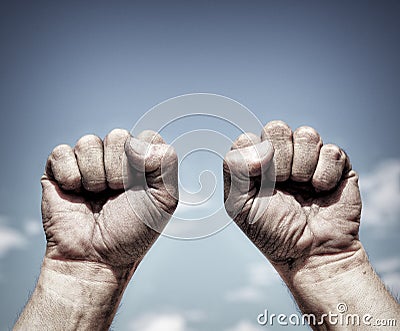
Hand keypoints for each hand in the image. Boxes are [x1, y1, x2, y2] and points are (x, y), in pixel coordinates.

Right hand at [42, 129, 177, 268]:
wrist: (97, 258)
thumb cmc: (132, 231)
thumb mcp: (164, 200)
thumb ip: (166, 164)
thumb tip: (138, 143)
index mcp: (141, 161)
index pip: (146, 137)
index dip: (142, 162)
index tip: (139, 187)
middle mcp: (115, 157)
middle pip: (118, 136)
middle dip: (118, 171)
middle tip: (116, 194)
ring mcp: (87, 162)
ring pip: (88, 142)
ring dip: (94, 176)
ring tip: (96, 196)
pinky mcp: (59, 169)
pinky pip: (62, 152)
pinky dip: (69, 176)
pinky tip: (75, 193)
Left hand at [224, 121, 399, 329]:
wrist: (309, 253)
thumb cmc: (271, 230)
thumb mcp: (238, 204)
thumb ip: (234, 168)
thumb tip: (263, 146)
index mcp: (256, 162)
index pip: (248, 138)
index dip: (254, 160)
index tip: (260, 185)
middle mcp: (281, 155)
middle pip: (276, 128)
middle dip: (279, 160)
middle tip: (282, 185)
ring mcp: (309, 158)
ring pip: (306, 134)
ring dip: (302, 167)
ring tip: (303, 188)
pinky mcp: (336, 165)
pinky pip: (332, 151)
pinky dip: (325, 175)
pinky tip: (321, 191)